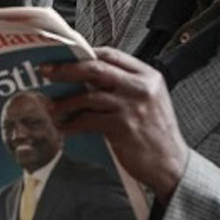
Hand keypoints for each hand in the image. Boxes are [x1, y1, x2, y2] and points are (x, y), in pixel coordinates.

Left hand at [42, 47, 188, 203]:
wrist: (171, 164)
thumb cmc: (156, 134)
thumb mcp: (148, 100)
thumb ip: (124, 85)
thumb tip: (87, 78)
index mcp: (147, 76)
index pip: (110, 54)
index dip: (84, 54)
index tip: (64, 57)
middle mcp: (140, 87)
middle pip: (95, 68)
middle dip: (66, 69)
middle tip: (47, 72)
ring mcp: (132, 106)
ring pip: (88, 95)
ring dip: (65, 102)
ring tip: (52, 107)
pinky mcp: (123, 127)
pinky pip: (88, 120)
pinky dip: (73, 123)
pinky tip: (64, 127)